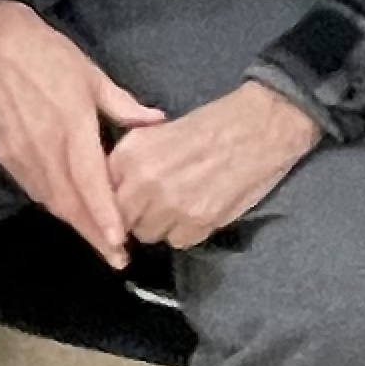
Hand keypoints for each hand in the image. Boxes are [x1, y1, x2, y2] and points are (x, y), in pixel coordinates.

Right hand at [0, 0, 163, 268]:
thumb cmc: (49, 55)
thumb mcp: (92, 75)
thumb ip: (124, 106)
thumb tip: (158, 122)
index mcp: (70, 125)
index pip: (89, 182)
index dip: (104, 215)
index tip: (119, 242)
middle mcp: (43, 147)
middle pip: (69, 203)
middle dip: (92, 233)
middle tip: (116, 257)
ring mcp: (20, 154)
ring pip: (50, 201)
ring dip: (74, 223)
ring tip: (98, 241)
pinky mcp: (5, 155)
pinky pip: (34, 189)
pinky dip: (54, 205)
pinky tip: (70, 212)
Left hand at [107, 81, 320, 250]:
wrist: (261, 127)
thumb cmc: (214, 123)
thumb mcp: (159, 130)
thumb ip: (133, 159)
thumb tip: (116, 185)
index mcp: (132, 153)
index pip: (103, 192)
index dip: (116, 197)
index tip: (127, 198)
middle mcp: (145, 182)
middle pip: (123, 219)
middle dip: (135, 215)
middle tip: (155, 203)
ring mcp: (171, 206)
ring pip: (149, 234)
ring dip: (160, 225)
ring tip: (180, 204)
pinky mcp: (197, 224)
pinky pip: (178, 241)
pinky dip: (186, 232)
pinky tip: (200, 209)